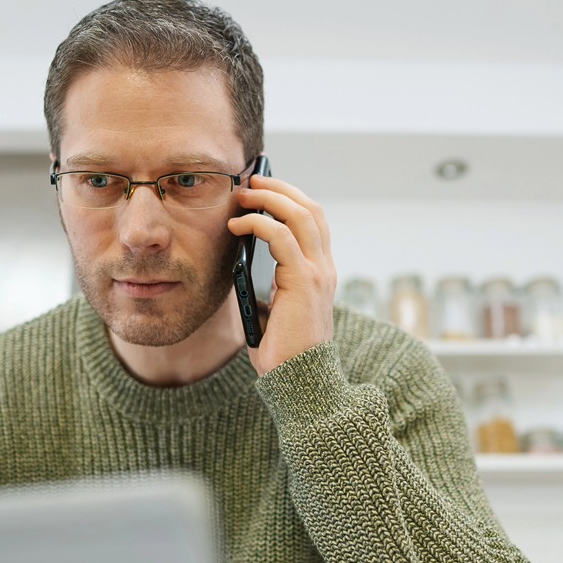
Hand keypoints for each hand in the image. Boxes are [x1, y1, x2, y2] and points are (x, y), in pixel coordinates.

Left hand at [228, 174, 336, 376]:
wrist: (298, 382)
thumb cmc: (283, 352)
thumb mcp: (272, 309)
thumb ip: (266, 285)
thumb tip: (240, 262)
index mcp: (319, 272)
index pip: (312, 221)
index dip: (289, 198)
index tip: (262, 190)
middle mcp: (324, 268)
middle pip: (311, 208)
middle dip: (280, 188)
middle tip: (251, 181)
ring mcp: (318, 273)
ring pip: (301, 214)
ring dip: (270, 197)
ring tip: (243, 195)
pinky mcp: (305, 281)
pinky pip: (283, 237)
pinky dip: (259, 223)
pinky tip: (238, 226)